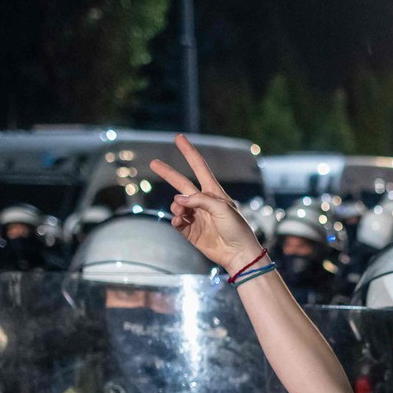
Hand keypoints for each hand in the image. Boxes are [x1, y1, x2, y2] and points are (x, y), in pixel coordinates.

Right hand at [149, 135, 265, 274]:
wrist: (239, 254)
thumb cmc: (237, 229)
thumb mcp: (222, 208)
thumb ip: (200, 200)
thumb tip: (178, 199)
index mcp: (214, 192)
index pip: (199, 167)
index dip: (189, 152)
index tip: (179, 138)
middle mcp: (203, 202)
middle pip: (181, 183)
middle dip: (168, 173)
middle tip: (153, 163)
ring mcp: (196, 217)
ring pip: (177, 204)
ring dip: (176, 206)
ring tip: (183, 214)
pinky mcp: (191, 232)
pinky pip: (177, 222)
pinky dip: (175, 220)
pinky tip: (179, 221)